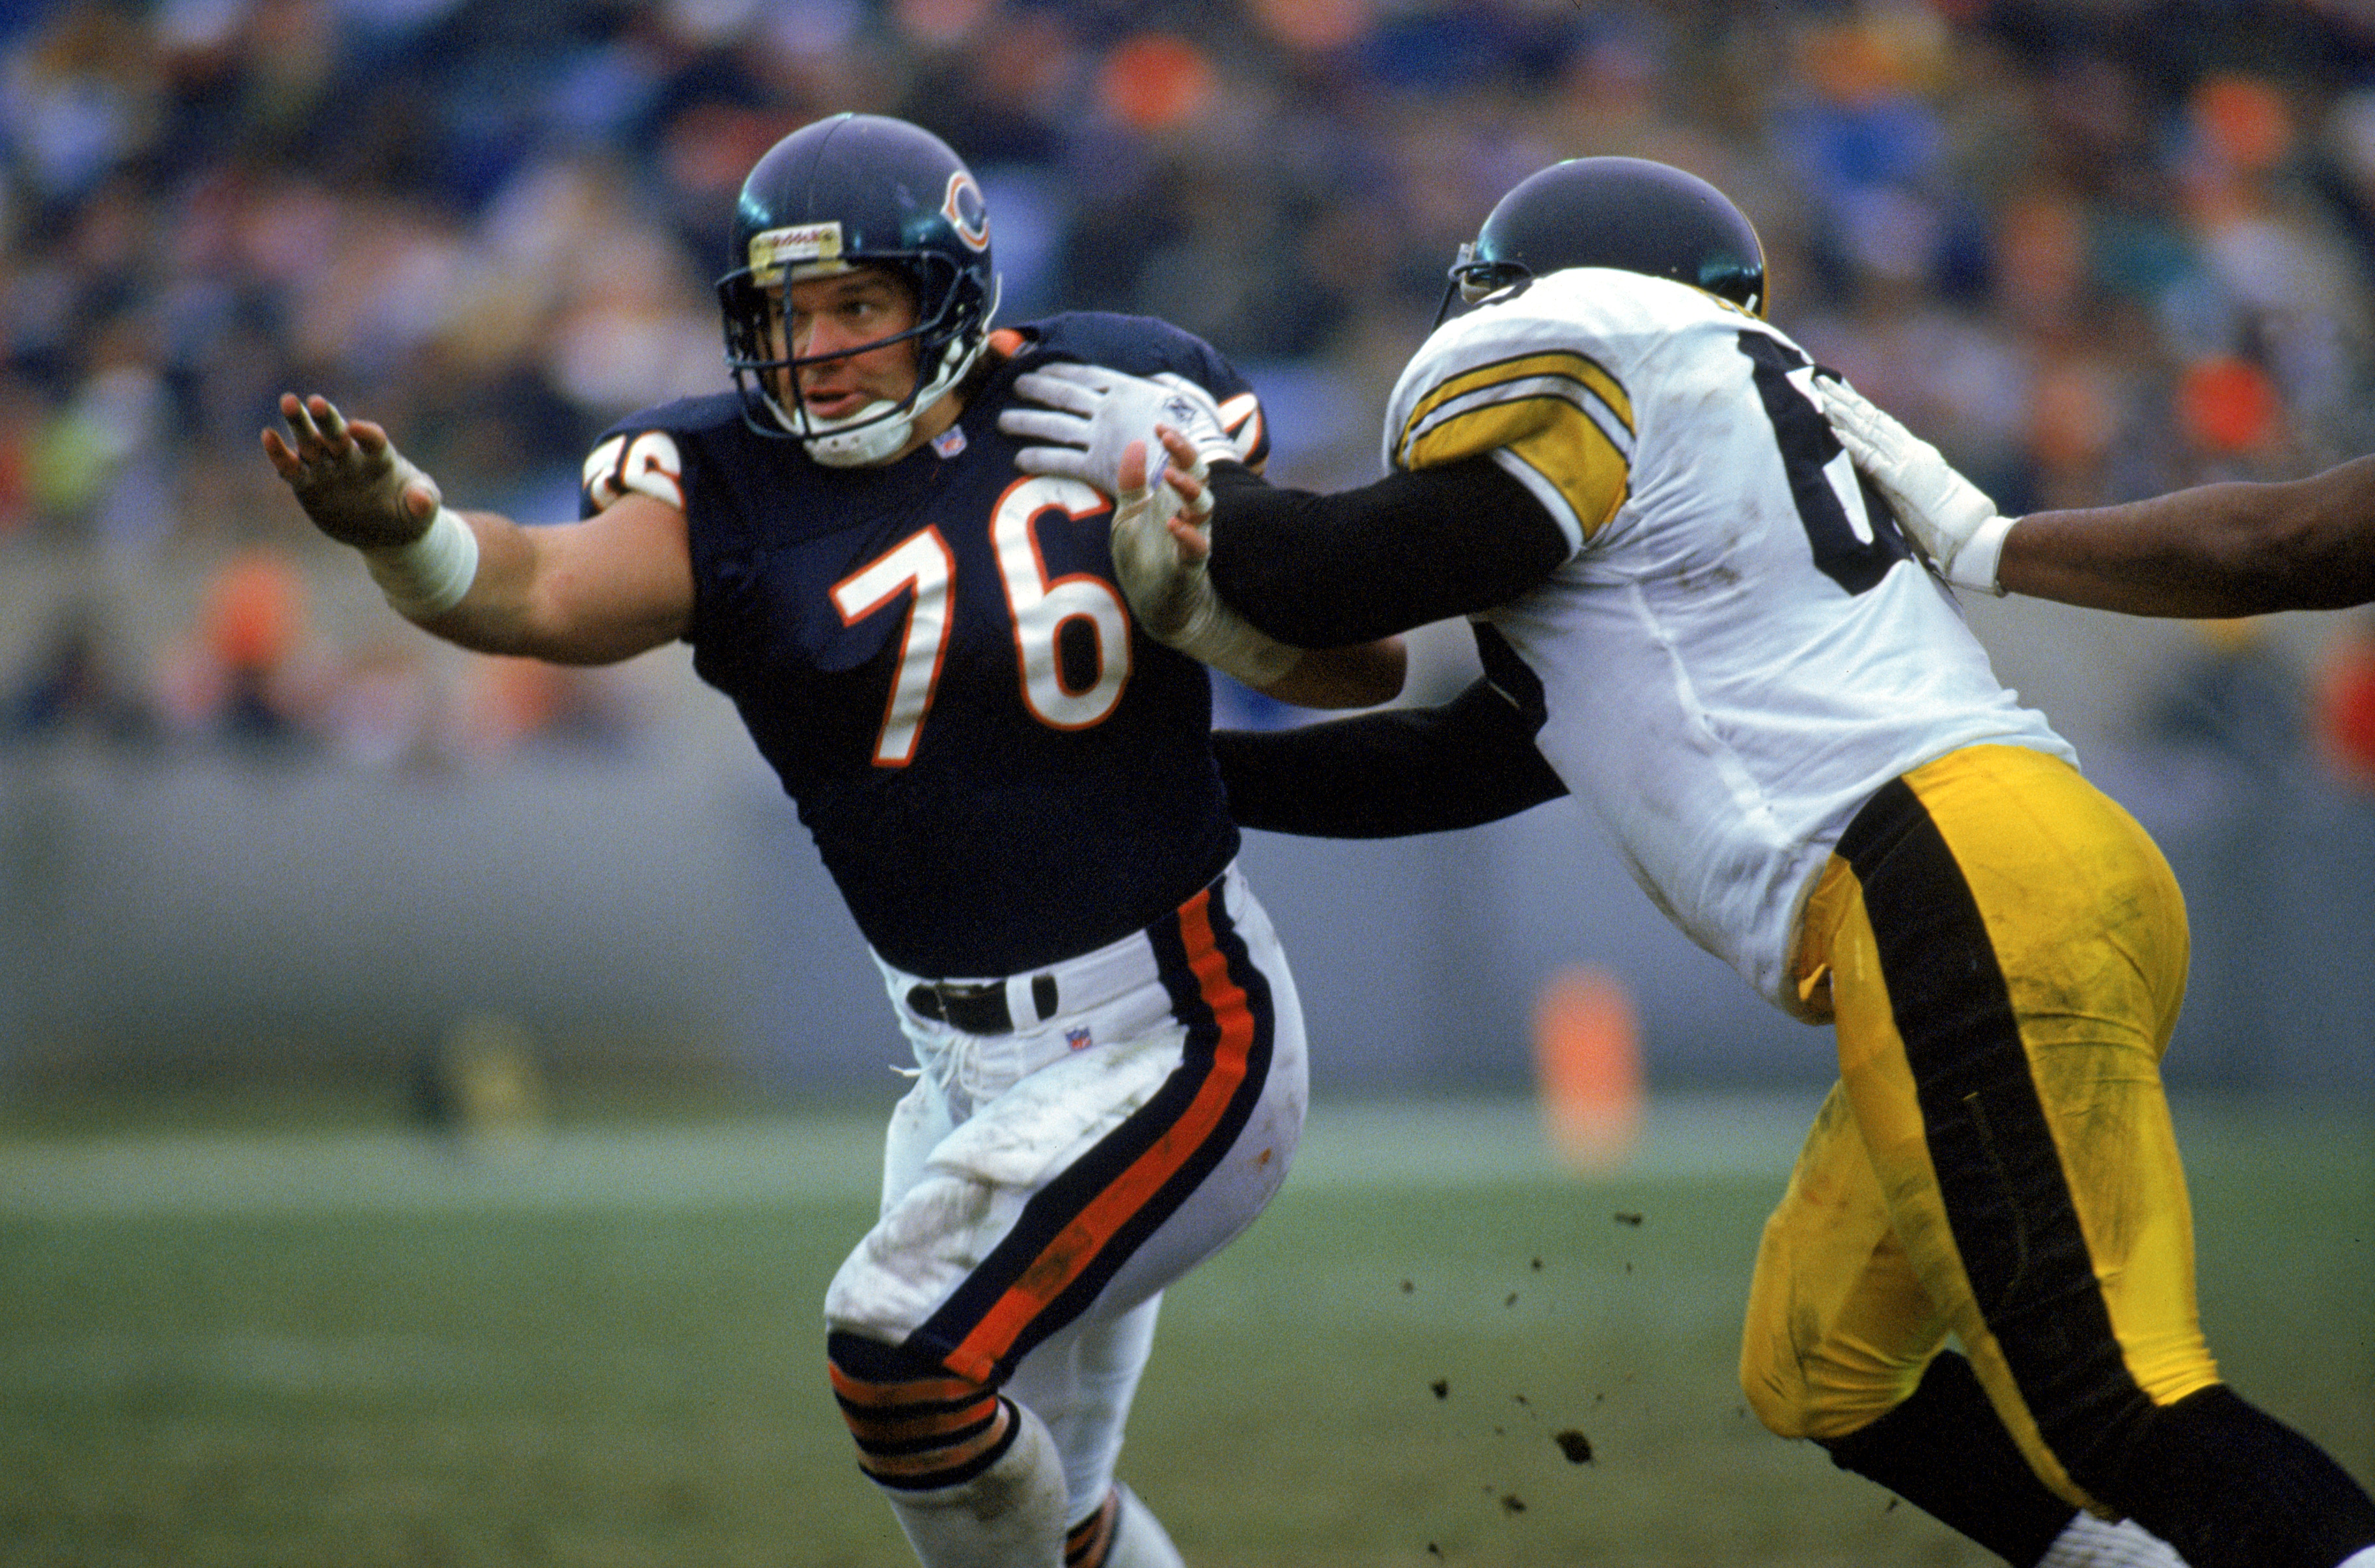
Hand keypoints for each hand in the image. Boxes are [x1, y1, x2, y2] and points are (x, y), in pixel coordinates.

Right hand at [261, 393, 442, 549]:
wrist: (387, 532)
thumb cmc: (409, 513)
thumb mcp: (422, 511)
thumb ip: (423, 501)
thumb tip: (422, 501)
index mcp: (381, 457)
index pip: (373, 440)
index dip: (367, 434)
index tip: (358, 429)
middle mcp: (351, 456)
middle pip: (336, 432)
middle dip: (327, 418)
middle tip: (314, 401)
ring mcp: (329, 469)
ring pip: (311, 443)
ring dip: (300, 425)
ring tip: (289, 402)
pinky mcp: (310, 486)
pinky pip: (292, 470)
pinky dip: (280, 455)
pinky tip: (268, 436)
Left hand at [999, 362, 1237, 494]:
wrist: (1195, 464)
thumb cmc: (1198, 431)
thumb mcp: (1184, 394)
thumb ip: (1164, 384)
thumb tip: (1155, 379)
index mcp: (1128, 388)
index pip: (1085, 375)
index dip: (1060, 371)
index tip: (1041, 368)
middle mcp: (1108, 409)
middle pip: (1063, 395)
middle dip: (1036, 389)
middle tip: (1015, 386)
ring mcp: (1101, 436)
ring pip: (1055, 425)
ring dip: (1026, 422)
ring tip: (1003, 421)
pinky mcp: (1098, 466)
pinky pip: (1062, 461)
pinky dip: (1039, 459)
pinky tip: (1020, 459)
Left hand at [1108, 431, 1298, 690]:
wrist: (1155, 607)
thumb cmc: (1144, 559)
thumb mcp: (1129, 515)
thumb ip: (1132, 482)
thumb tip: (1137, 443)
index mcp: (1173, 500)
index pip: (1184, 463)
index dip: (1177, 444)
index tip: (1160, 426)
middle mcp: (1188, 515)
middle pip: (1199, 477)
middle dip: (1187, 456)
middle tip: (1169, 439)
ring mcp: (1192, 539)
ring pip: (1204, 508)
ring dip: (1190, 490)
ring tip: (1170, 476)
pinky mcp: (1189, 568)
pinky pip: (1197, 549)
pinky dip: (1188, 535)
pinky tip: (1174, 524)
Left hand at [1814, 375, 2012, 594]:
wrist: (1976, 537)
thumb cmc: (1954, 529)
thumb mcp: (1925, 497)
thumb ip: (1904, 486)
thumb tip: (1884, 485)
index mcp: (1916, 455)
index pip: (1883, 425)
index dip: (1860, 408)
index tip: (1840, 393)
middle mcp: (1911, 452)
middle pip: (1871, 419)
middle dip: (1844, 399)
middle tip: (1819, 381)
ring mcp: (1907, 463)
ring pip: (1868, 430)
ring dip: (1841, 412)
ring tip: (1819, 395)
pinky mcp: (1902, 480)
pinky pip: (1869, 457)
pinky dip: (1849, 442)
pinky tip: (1831, 429)